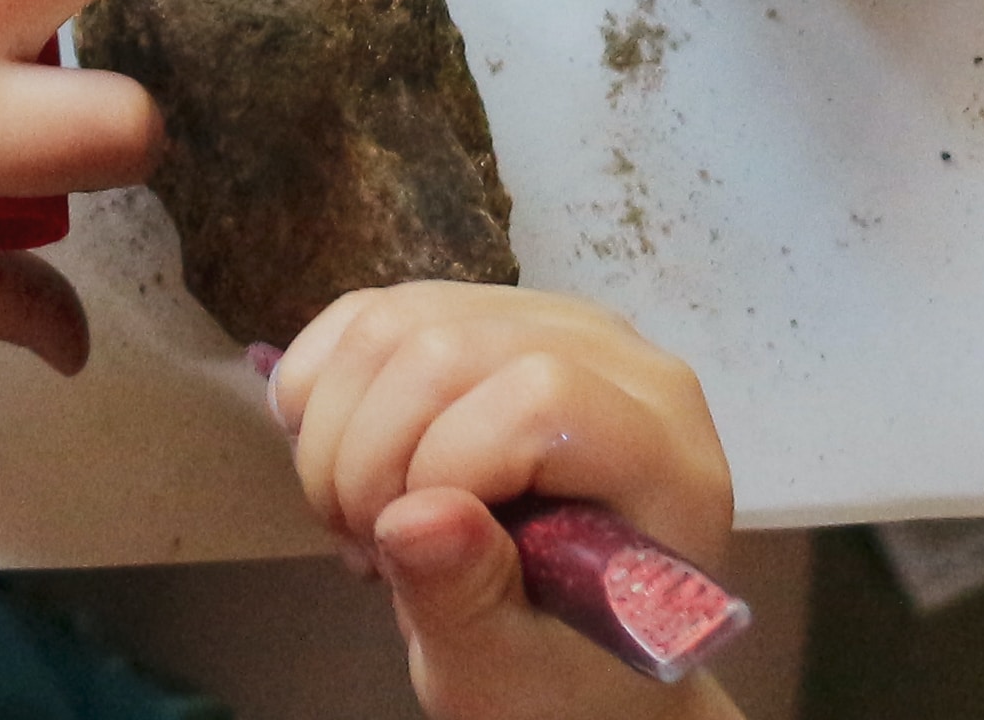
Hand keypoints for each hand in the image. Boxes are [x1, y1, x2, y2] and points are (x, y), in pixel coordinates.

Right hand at [271, 284, 740, 719]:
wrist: (566, 648)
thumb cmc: (561, 672)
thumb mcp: (510, 673)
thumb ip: (468, 599)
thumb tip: (415, 517)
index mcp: (662, 452)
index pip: (540, 397)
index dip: (444, 464)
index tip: (407, 554)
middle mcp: (621, 358)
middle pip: (447, 347)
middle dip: (367, 457)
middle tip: (368, 548)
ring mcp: (550, 320)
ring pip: (394, 321)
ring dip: (336, 429)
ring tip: (360, 518)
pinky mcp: (483, 310)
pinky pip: (369, 313)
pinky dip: (322, 390)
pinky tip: (345, 465)